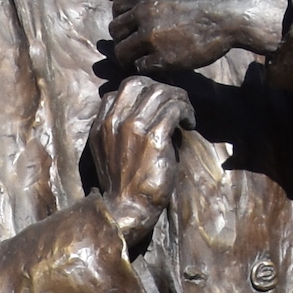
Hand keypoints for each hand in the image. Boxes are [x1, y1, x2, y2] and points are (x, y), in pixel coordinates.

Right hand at [88, 78, 191, 249]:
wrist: (124, 209)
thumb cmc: (122, 185)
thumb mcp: (109, 152)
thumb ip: (118, 130)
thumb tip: (146, 112)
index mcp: (102, 124)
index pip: (122, 89)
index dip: (145, 91)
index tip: (159, 104)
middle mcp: (115, 121)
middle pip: (140, 83)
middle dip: (162, 88)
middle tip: (175, 102)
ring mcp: (133, 128)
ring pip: (161, 92)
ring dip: (178, 98)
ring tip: (186, 113)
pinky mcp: (154, 138)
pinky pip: (174, 108)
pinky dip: (185, 111)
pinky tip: (190, 123)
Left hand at [106, 0, 292, 79]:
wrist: (229, 16)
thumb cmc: (208, 2)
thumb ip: (154, 0)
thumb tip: (138, 9)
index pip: (116, 7)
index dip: (122, 18)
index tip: (130, 27)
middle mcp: (144, 13)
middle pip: (115, 31)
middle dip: (122, 40)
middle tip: (133, 48)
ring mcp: (151, 36)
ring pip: (122, 52)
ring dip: (128, 58)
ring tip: (138, 61)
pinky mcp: (162, 57)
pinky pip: (140, 67)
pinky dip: (145, 68)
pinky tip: (156, 66)